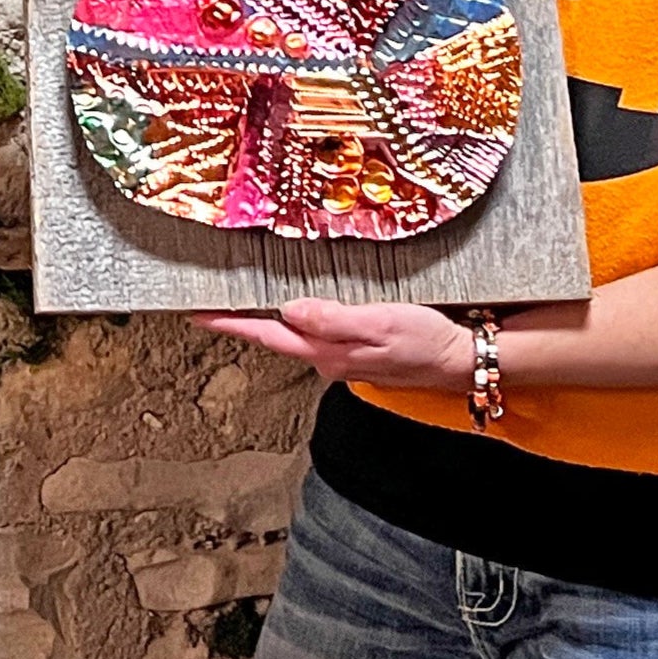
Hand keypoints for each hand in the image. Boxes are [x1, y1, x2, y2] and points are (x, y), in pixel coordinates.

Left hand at [194, 299, 476, 388]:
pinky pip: (324, 333)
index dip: (232, 324)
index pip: (269, 334)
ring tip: (258, 297)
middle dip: (248, 318)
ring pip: (301, 334)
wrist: (458, 361)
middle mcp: (329, 359)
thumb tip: (291, 310)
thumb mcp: (381, 321)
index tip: (199, 314)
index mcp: (328, 352)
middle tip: (219, 300)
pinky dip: (311, 318)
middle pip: (279, 335)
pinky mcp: (358, 352)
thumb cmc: (424, 341)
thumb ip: (334, 318)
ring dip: (279, 317)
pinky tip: (313, 306)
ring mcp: (343, 358)